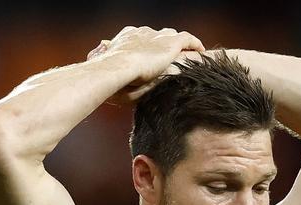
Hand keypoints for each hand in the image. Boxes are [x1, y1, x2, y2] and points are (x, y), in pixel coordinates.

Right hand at [86, 26, 204, 103]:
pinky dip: (194, 43)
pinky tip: (200, 51)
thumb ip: (108, 70)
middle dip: (163, 43)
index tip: (150, 54)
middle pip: (158, 35)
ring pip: (173, 35)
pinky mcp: (171, 43)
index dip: (147, 45)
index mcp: (127, 37)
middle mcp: (143, 32)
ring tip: (187, 54)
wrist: (118, 67)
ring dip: (180, 44)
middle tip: (170, 56)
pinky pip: (188, 39)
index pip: (141, 37)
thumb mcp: (106, 70)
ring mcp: (157, 36)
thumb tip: (100, 75)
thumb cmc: (107, 73)